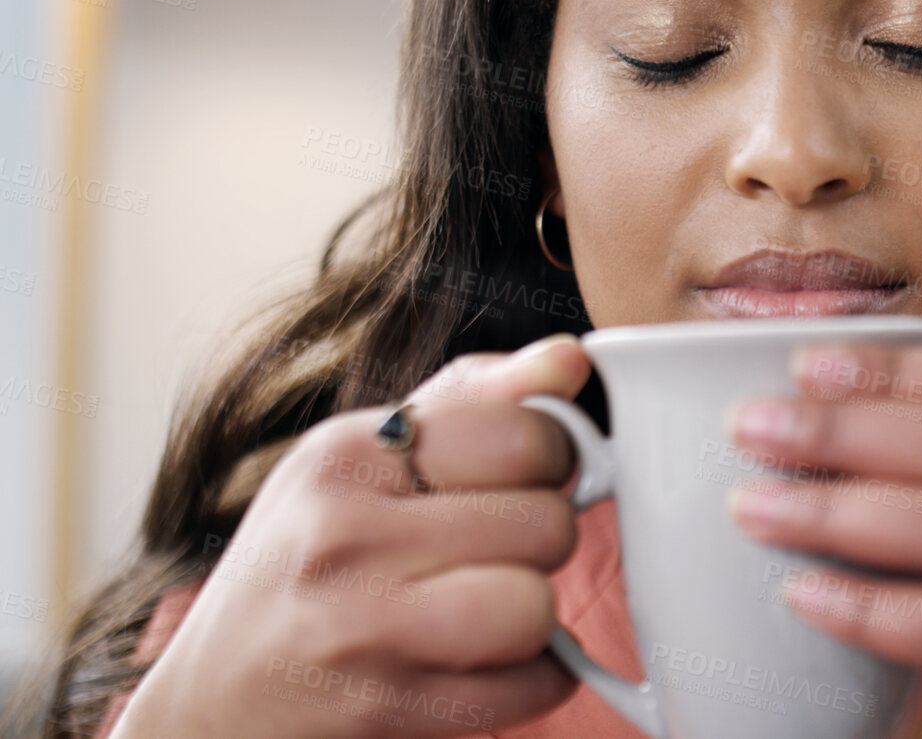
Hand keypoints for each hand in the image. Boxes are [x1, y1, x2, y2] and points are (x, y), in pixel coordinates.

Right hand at [114, 334, 591, 738]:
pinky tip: (474, 666)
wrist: (213, 705)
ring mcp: (360, 630)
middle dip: (539, 543)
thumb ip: (472, 400)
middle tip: (486, 555)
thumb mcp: (361, 461)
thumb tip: (567, 359)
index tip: (514, 482)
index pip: (525, 434)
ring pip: (539, 606)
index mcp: (345, 454)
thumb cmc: (306, 567)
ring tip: (484, 611)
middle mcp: (344, 536)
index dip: (547, 461)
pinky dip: (528, 681)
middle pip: (546, 523)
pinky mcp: (385, 710)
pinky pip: (533, 686)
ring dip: (534, 618)